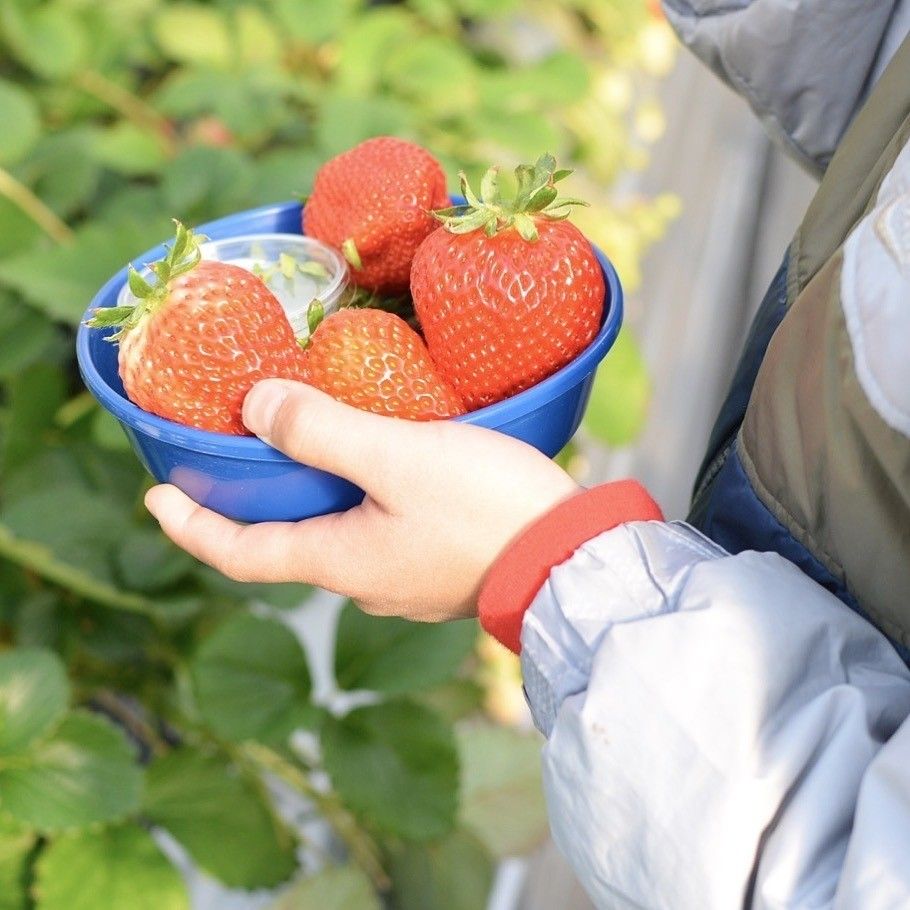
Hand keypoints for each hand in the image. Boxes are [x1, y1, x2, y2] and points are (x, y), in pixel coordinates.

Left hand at [145, 379, 579, 620]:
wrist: (574, 556)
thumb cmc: (486, 509)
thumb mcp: (398, 457)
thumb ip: (322, 431)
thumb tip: (255, 407)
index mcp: (341, 560)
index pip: (241, 553)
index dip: (191, 526)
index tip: (154, 498)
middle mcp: (366, 582)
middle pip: (289, 544)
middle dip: (254, 505)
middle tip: (237, 457)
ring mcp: (406, 581)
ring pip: (338, 537)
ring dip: (312, 499)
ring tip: (309, 450)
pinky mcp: (442, 568)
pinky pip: (380, 534)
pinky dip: (357, 502)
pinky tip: (380, 469)